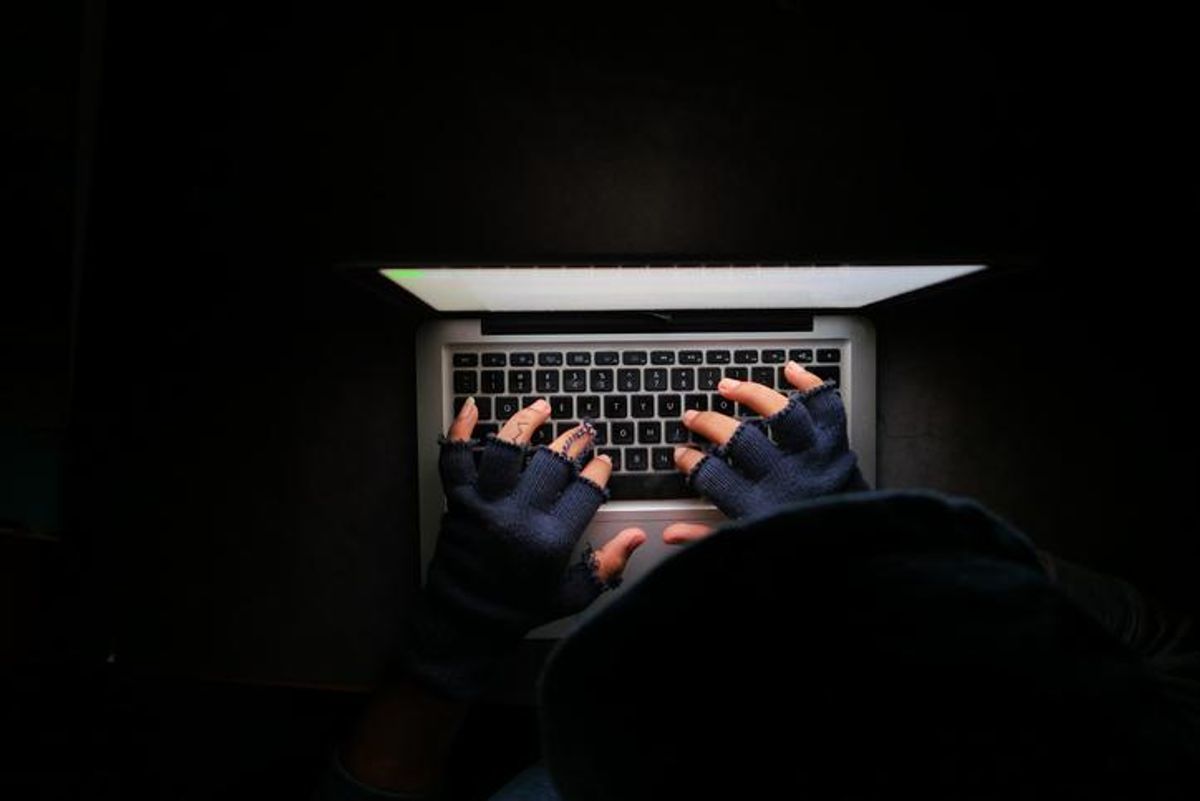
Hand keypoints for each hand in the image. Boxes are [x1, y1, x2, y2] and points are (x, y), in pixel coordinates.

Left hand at [403, 397, 644, 699]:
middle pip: (551, 462)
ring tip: (542, 408)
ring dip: (526, 422)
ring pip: (505, 448)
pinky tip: (472, 407)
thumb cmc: (518, 609)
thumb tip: (636, 537)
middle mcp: (518, 516)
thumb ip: (606, 566)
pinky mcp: (457, 501)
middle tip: (582, 432)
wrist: (465, 622)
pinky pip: (453, 458)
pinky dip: (459, 429)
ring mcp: (484, 505)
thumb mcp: (571, 596)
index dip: (598, 471)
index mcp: (550, 539)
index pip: (584, 490)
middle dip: (573, 441)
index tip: (602, 463)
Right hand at [663, 360, 867, 543]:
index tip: (682, 453)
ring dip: (753, 395)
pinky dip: (810, 384)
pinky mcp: (837, 446)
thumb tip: (670, 534)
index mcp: (762, 507)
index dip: (691, 462)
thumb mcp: (752, 547)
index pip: (715, 477)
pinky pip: (827, 407)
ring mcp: (814, 458)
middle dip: (710, 424)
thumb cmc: (799, 545)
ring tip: (729, 386)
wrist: (857, 548)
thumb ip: (708, 538)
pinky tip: (789, 370)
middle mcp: (787, 479)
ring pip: (782, 415)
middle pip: (741, 440)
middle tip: (693, 417)